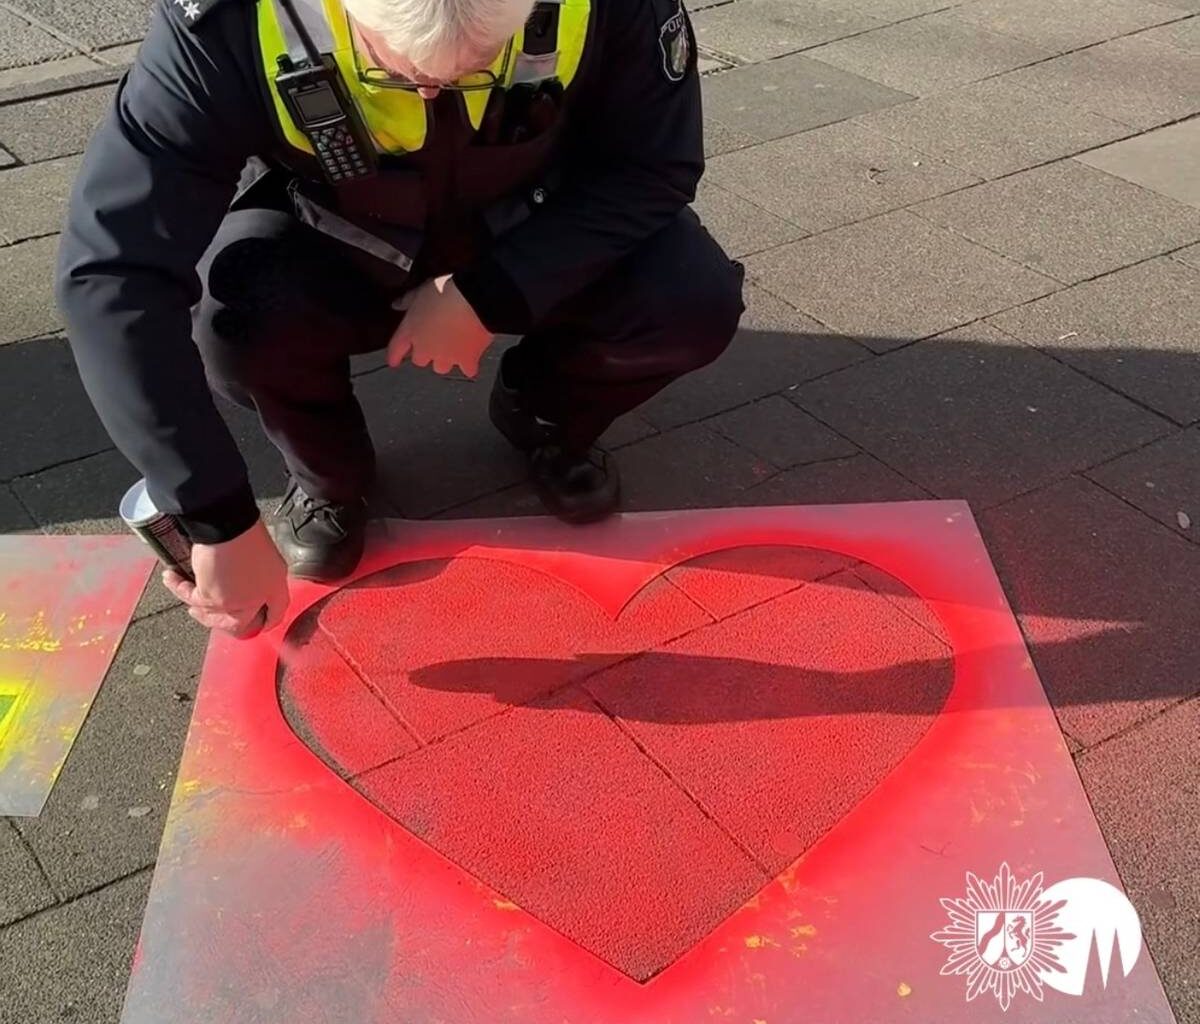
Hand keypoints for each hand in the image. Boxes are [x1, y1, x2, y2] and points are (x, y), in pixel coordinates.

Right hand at [163, 519, 289, 637]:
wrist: (229, 525)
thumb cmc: (246, 530)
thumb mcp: (266, 552)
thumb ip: (261, 573)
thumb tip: (246, 581)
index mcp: (276, 586)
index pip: (275, 614)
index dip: (265, 620)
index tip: (257, 622)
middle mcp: (257, 599)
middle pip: (242, 625)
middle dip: (226, 623)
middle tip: (215, 618)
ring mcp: (235, 602)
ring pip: (215, 618)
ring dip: (201, 612)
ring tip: (193, 605)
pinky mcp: (211, 598)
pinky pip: (192, 599)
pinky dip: (179, 588)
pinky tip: (173, 578)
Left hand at [387, 275, 493, 377]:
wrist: (474, 299)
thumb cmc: (447, 292)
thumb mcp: (421, 291)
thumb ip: (407, 301)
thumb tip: (397, 305)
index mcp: (410, 330)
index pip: (395, 349)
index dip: (394, 356)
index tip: (393, 361)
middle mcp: (425, 348)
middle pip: (419, 361)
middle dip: (425, 353)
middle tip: (434, 342)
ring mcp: (446, 357)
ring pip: (441, 367)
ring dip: (445, 359)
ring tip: (452, 348)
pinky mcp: (466, 360)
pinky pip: (466, 370)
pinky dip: (468, 365)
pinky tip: (471, 358)